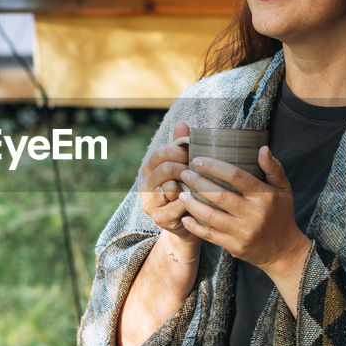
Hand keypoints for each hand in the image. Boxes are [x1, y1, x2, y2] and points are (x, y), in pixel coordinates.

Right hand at [139, 122, 197, 240]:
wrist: (188, 222)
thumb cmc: (188, 188)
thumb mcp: (184, 165)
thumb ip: (181, 145)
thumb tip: (181, 124)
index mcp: (148, 169)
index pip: (160, 153)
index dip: (179, 151)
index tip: (194, 154)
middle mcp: (144, 185)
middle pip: (165, 169)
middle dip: (186, 168)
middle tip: (200, 171)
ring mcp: (150, 203)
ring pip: (170, 187)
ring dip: (189, 185)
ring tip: (200, 184)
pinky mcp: (159, 218)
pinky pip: (178, 204)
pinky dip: (192, 201)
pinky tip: (199, 200)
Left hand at [178, 146, 310, 285]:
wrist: (284, 251)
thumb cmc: (281, 214)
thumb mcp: (284, 189)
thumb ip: (273, 168)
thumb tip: (262, 148)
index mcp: (264, 196)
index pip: (236, 177)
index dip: (214, 167)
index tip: (197, 160)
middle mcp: (254, 214)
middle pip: (219, 195)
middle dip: (198, 183)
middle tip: (184, 173)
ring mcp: (243, 232)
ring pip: (210, 216)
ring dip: (192, 203)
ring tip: (181, 193)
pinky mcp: (235, 246)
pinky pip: (210, 235)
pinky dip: (195, 226)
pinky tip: (185, 217)